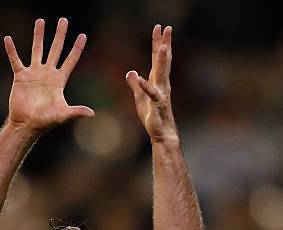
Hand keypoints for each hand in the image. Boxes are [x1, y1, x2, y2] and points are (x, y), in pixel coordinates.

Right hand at [4, 17, 94, 133]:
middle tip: (64, 20)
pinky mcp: (20, 76)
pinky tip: (8, 39)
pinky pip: (15, 60)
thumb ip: (76, 111)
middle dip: (60, 35)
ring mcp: (34, 73)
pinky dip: (11, 50)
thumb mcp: (62, 115)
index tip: (83, 35)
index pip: (70, 60)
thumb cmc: (45, 121)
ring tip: (41, 21)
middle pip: (55, 49)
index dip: (77, 49)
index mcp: (59, 81)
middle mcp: (47, 74)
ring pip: (37, 50)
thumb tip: (92, 113)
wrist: (26, 125)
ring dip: (39, 36)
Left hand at [126, 25, 177, 142]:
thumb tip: (130, 72)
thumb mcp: (140, 98)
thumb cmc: (152, 116)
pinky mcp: (156, 105)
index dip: (158, 44)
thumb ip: (135, 85)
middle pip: (163, 61)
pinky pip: (150, 94)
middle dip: (164, 44)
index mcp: (157, 81)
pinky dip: (144, 86)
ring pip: (162, 74)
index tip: (160, 28)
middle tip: (167, 28)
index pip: (158, 59)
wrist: (161, 133)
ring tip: (163, 47)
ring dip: (162, 60)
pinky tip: (140, 77)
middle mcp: (162, 84)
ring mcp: (161, 94)